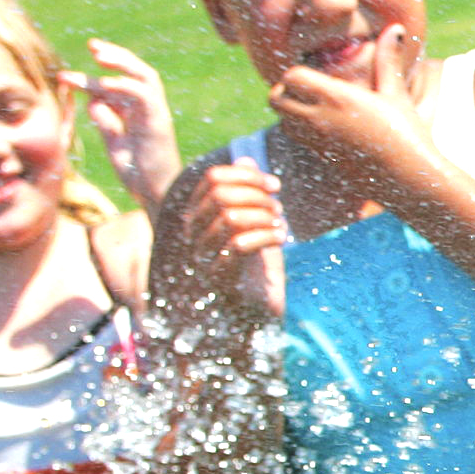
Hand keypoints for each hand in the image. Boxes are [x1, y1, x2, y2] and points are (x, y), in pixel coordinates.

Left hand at [64, 40, 180, 215]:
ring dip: (121, 62)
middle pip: (138, 72)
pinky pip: (144, 96)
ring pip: (144, 77)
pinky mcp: (159, 123)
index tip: (75, 67)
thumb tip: (92, 101)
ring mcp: (157, 115)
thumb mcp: (116, 145)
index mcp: (140, 115)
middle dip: (116, 56)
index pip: (122, 84)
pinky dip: (124, 85)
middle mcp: (151, 110)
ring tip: (98, 55)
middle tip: (92, 46)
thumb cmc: (139, 177)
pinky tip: (102, 83)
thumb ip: (106, 122)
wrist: (157, 197)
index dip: (101, 72)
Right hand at [169, 162, 285, 322]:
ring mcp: (204, 257)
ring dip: (263, 215)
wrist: (254, 316)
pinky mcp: (220, 278)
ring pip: (229, 217)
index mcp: (198, 218)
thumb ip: (249, 194)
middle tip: (278, 206)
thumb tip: (245, 156)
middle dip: (256, 194)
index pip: (212, 179)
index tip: (274, 185)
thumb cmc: (255, 269)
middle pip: (220, 194)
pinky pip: (240, 245)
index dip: (246, 174)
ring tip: (280, 223)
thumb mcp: (254, 225)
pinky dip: (266, 236)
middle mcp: (194, 235)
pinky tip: (281, 238)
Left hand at [266, 23, 441, 206]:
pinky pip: (297, 140)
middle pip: (275, 98)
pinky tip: (328, 128)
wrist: (410, 180)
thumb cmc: (408, 133)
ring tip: (317, 108)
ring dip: (291, 112)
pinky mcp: (323, 159)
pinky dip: (302, 131)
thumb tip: (396, 28)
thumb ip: (388, 59)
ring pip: (282, 120)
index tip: (317, 76)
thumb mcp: (396, 94)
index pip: (291, 77)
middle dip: (286, 92)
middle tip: (308, 91)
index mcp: (336, 98)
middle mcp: (320, 119)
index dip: (298, 74)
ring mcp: (318, 142)